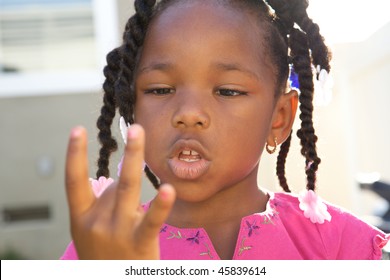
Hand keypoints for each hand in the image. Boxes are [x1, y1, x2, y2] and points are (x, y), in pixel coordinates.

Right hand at [65, 124, 174, 258]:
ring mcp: (118, 233)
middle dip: (127, 156)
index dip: (74, 155)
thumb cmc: (102, 254)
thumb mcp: (90, 232)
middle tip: (136, 129)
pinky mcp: (139, 244)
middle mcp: (97, 223)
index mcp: (81, 218)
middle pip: (113, 183)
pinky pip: (151, 220)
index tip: (77, 130)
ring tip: (140, 135)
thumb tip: (120, 175)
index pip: (74, 182)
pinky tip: (168, 189)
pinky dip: (159, 205)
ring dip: (134, 161)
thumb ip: (102, 203)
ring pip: (128, 190)